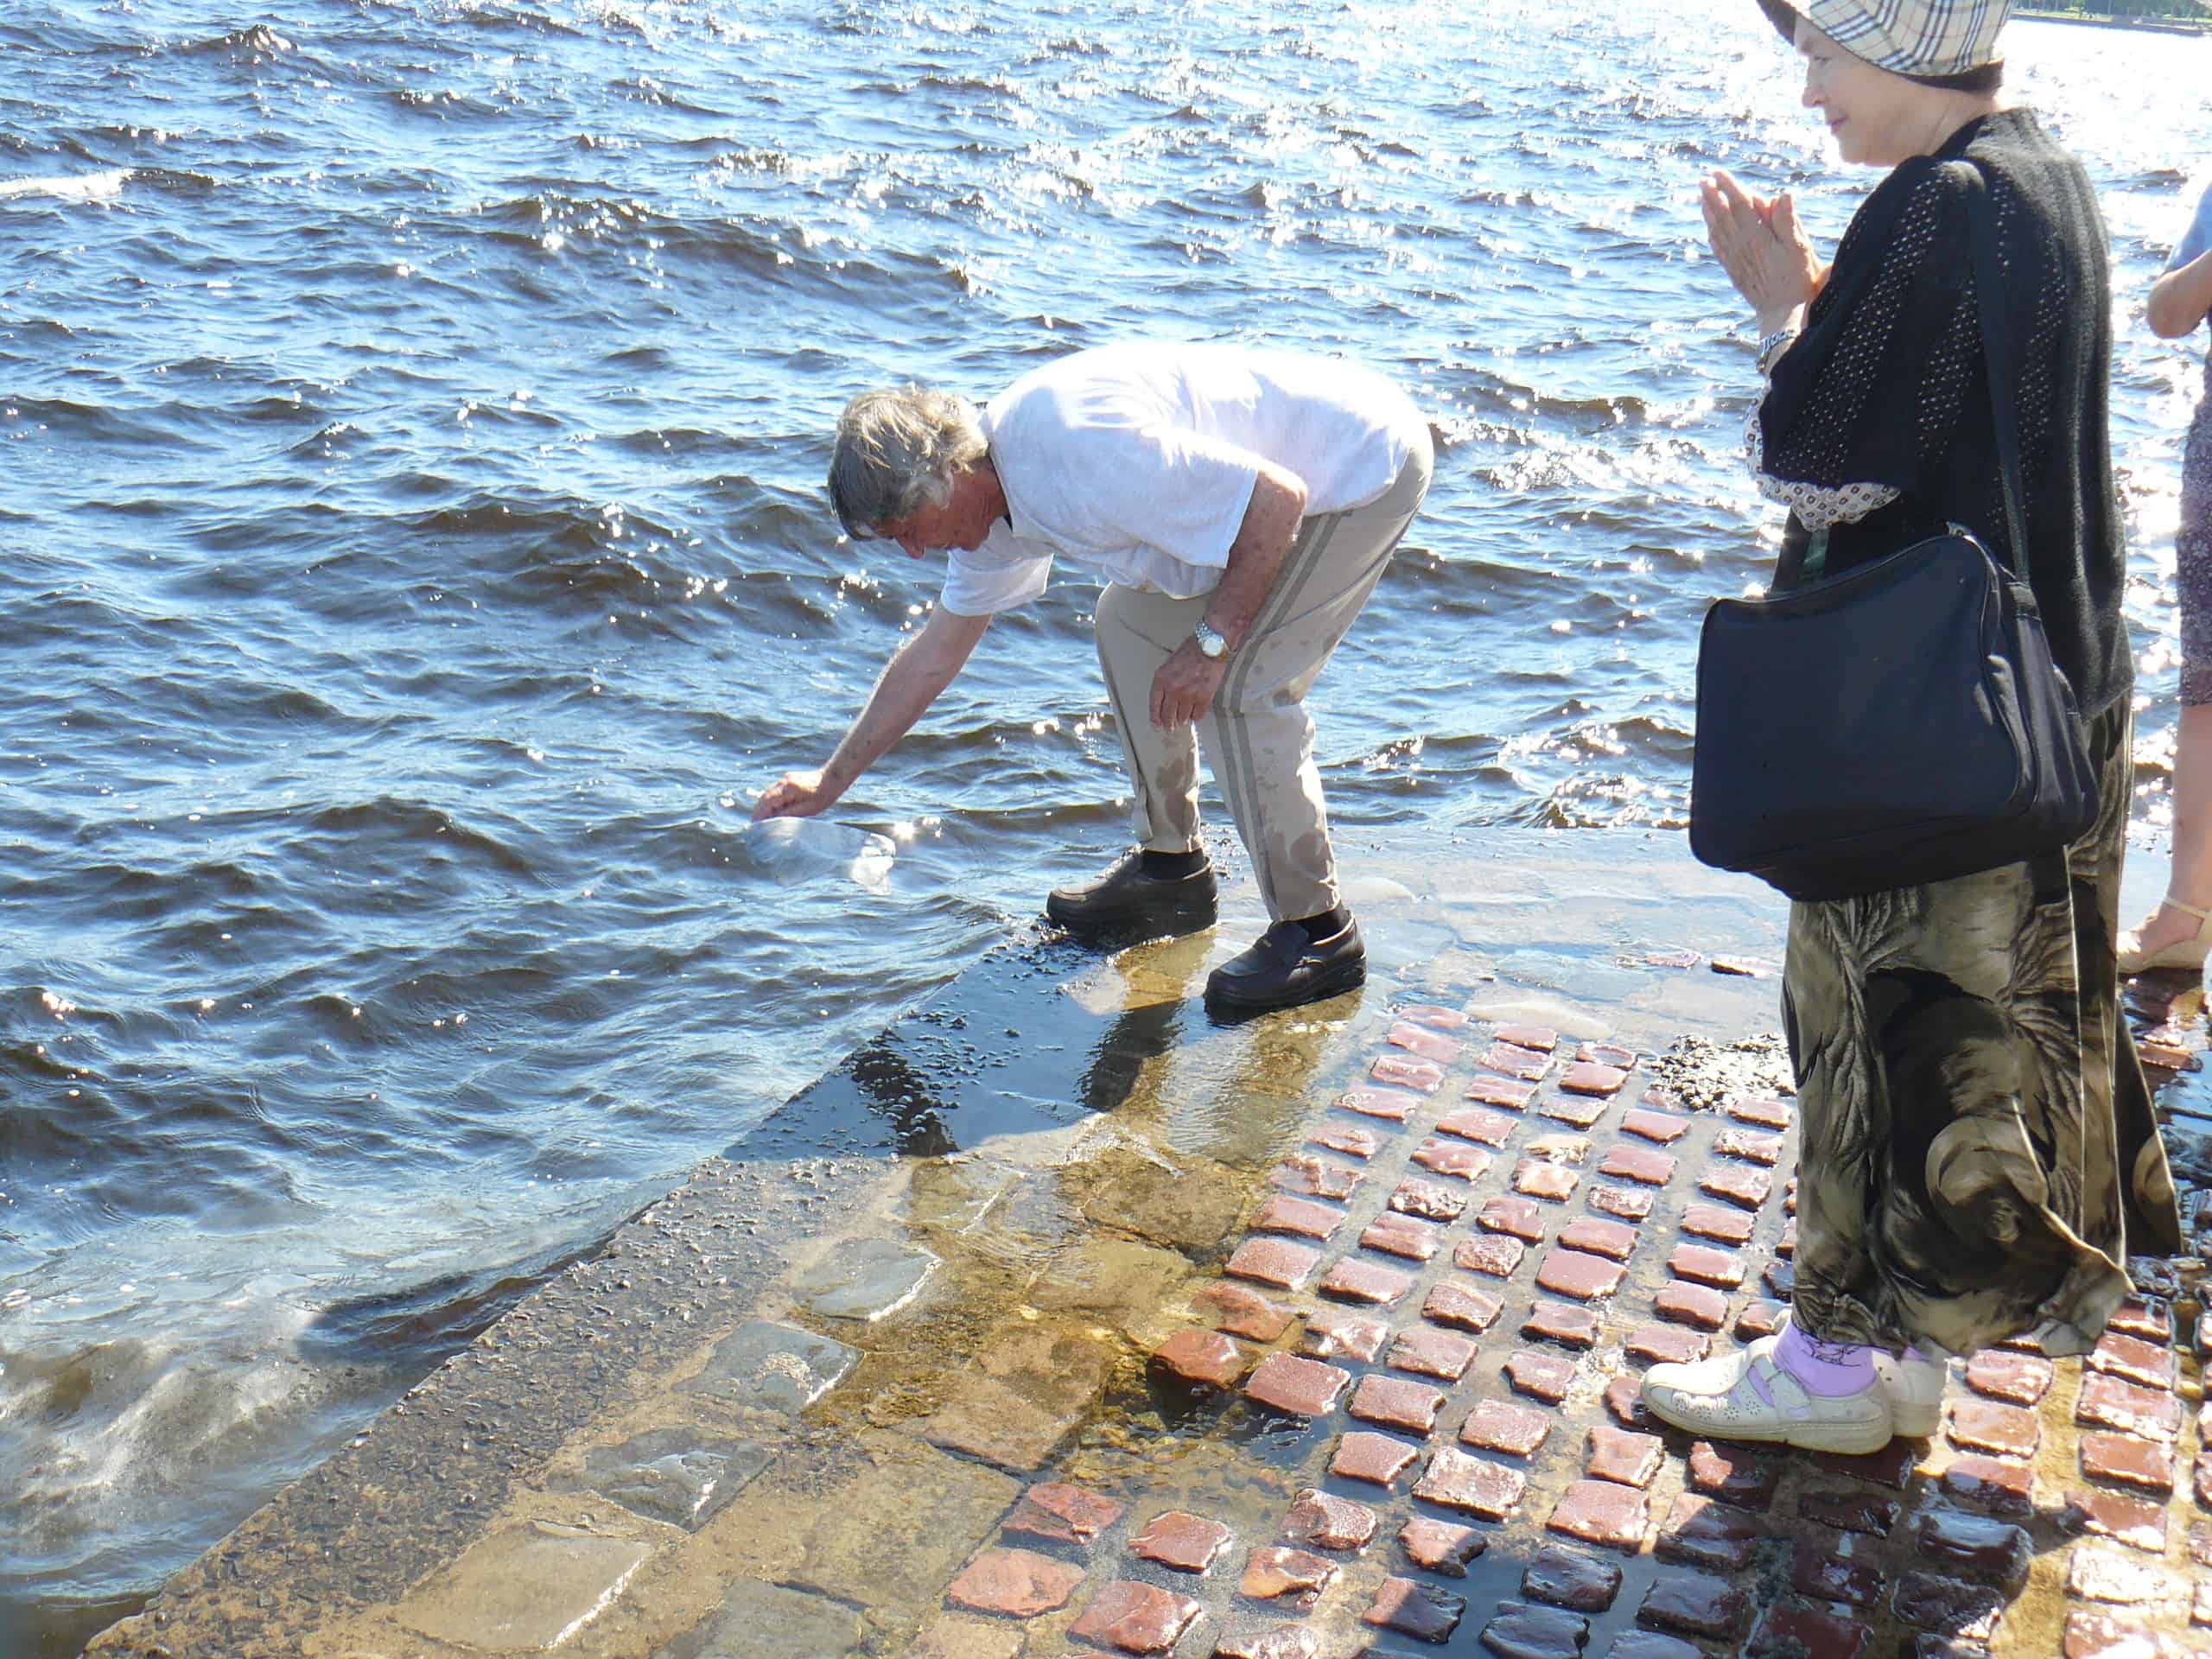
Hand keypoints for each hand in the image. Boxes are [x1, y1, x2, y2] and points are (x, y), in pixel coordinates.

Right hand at [751, 769, 839, 820]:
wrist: (832, 779)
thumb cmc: (823, 795)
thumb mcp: (808, 810)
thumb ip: (789, 814)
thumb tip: (773, 820)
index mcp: (788, 789)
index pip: (767, 802)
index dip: (760, 814)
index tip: (755, 825)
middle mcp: (783, 782)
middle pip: (764, 797)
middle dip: (758, 811)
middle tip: (755, 825)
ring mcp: (784, 779)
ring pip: (767, 794)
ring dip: (763, 806)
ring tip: (761, 820)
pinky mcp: (787, 780)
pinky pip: (773, 791)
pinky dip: (769, 801)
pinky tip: (771, 810)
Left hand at [1150, 641, 1229, 731]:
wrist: (1210, 645)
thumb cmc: (1190, 652)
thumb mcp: (1169, 665)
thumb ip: (1165, 683)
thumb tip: (1165, 703)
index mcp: (1161, 679)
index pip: (1154, 704)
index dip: (1155, 718)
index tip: (1156, 725)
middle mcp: (1173, 689)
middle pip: (1168, 714)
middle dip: (1169, 724)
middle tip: (1170, 728)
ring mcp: (1189, 694)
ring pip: (1183, 717)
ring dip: (1183, 719)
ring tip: (1184, 719)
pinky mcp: (1204, 698)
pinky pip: (1198, 715)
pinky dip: (1196, 716)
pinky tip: (1196, 713)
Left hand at [1701, 171, 1820, 333]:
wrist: (1783, 312)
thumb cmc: (1797, 278)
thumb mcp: (1799, 247)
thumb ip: (1787, 221)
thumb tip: (1782, 194)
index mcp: (1756, 235)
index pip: (1739, 204)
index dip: (1728, 186)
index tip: (1718, 172)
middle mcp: (1741, 245)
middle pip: (1723, 215)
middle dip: (1713, 196)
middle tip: (1703, 180)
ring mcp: (1735, 259)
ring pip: (1717, 230)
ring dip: (1708, 212)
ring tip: (1702, 197)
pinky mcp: (1734, 271)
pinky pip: (1719, 249)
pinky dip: (1712, 234)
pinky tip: (1709, 228)